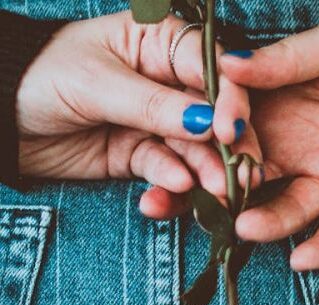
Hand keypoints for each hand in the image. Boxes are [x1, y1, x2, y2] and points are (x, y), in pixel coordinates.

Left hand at [17, 10, 259, 216]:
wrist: (6, 122)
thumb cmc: (43, 78)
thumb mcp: (98, 83)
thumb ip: (154, 104)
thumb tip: (208, 122)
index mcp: (160, 44)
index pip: (210, 68)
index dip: (228, 98)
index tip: (232, 130)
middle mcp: (167, 84)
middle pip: (211, 115)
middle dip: (226, 145)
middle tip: (241, 174)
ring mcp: (157, 123)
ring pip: (193, 149)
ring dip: (205, 171)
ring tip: (217, 192)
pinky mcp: (143, 155)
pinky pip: (164, 169)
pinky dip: (170, 181)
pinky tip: (172, 189)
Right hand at [218, 0, 318, 270]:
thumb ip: (287, 61)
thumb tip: (227, 66)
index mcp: (288, 108)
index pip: (243, 131)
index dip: (227, 136)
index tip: (217, 137)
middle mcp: (306, 148)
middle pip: (259, 179)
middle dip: (235, 191)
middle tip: (217, 196)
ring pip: (297, 208)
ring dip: (272, 221)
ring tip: (247, 227)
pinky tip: (303, 259)